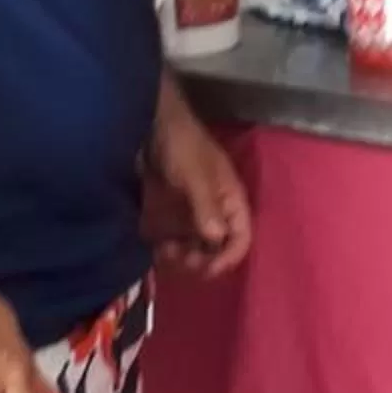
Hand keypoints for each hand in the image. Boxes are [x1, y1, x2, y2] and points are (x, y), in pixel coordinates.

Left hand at [144, 102, 253, 278]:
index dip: (228, 257)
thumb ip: (206, 207)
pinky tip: (156, 247)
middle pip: (217, 247)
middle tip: (181, 262)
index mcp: (230, 199)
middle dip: (202, 259)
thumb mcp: (195, 175)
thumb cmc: (180, 145)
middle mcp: (214, 208)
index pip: (241, 237)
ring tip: (164, 254)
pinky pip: (175, 236)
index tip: (207, 269)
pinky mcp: (170, 210)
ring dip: (183, 256)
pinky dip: (168, 246)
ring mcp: (191, 209)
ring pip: (195, 245)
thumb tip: (216, 239)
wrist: (150, 123)